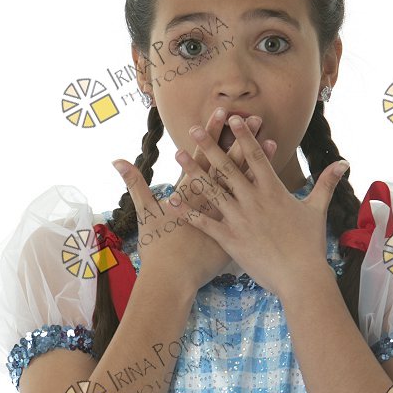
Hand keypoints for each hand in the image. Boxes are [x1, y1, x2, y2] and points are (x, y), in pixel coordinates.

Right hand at [112, 109, 276, 293]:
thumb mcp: (144, 212)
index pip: (202, 155)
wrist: (171, 280)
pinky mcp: (233, 233)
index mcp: (187, 193)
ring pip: (244, 184)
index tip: (222, 112)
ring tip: (270, 140)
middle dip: (240, 139)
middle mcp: (209, 201)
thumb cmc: (156, 248)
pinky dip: (262, 195)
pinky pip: (252, 209)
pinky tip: (276, 182)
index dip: (212, 133)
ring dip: (257, 162)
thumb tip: (116, 160)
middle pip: (228, 164)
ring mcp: (223, 217)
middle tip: (254, 117)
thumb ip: (135, 183)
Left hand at [175, 114, 348, 299]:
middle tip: (194, 128)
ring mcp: (240, 219)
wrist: (301, 278)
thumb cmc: (310, 245)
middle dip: (210, 145)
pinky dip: (189, 212)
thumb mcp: (317, 210)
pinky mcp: (230, 239)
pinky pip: (205, 222)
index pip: (256, 156)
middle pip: (228, 167)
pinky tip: (173, 201)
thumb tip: (345, 163)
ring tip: (178, 155)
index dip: (244, 136)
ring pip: (212, 190)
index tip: (233, 118)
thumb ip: (326, 183)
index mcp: (273, 191)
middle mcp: (254, 200)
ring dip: (193, 171)